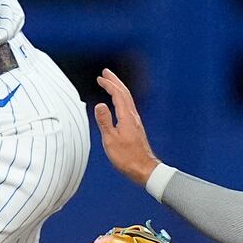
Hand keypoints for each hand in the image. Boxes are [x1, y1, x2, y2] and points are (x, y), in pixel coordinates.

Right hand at [94, 68, 160, 186]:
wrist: (144, 168)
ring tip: (110, 84)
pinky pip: (127, 106)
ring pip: (127, 99)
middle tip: (106, 73)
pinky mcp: (135, 127)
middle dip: (115, 82)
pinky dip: (121, 99)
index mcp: (126, 117)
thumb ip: (105, 121)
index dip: (109, 85)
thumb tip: (99, 104)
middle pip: (124, 93)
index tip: (100, 78)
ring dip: (118, 89)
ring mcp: (135, 121)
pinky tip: (117, 102)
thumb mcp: (111, 140)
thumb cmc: (127, 157)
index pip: (118, 95)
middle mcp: (132, 116)